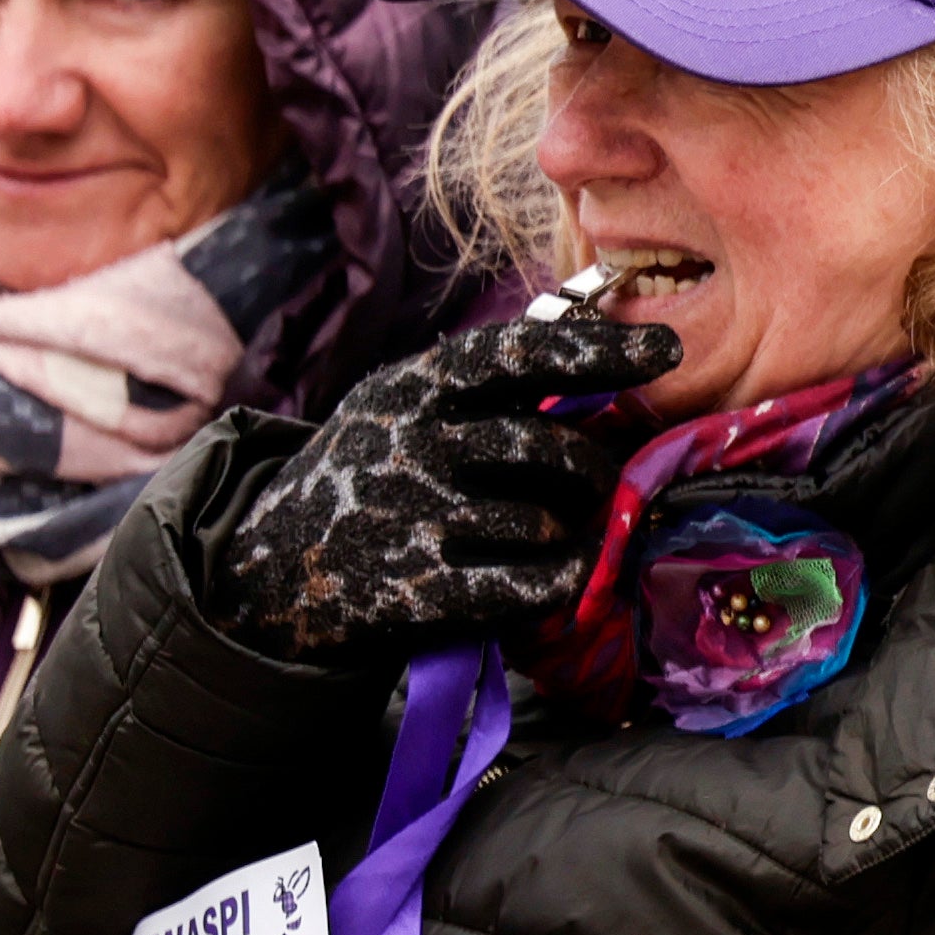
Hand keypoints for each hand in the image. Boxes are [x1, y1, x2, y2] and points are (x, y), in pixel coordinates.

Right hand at [213, 309, 674, 663]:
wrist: (267, 571)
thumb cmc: (370, 474)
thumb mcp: (406, 405)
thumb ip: (490, 384)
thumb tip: (607, 346)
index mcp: (415, 386)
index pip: (522, 354)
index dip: (600, 350)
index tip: (667, 349)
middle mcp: (412, 444)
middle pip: (549, 448)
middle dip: (591, 469)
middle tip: (596, 483)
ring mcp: (412, 518)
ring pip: (545, 519)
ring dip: (568, 530)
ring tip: (548, 531)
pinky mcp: (418, 589)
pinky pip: (532, 580)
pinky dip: (563, 576)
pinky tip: (561, 572)